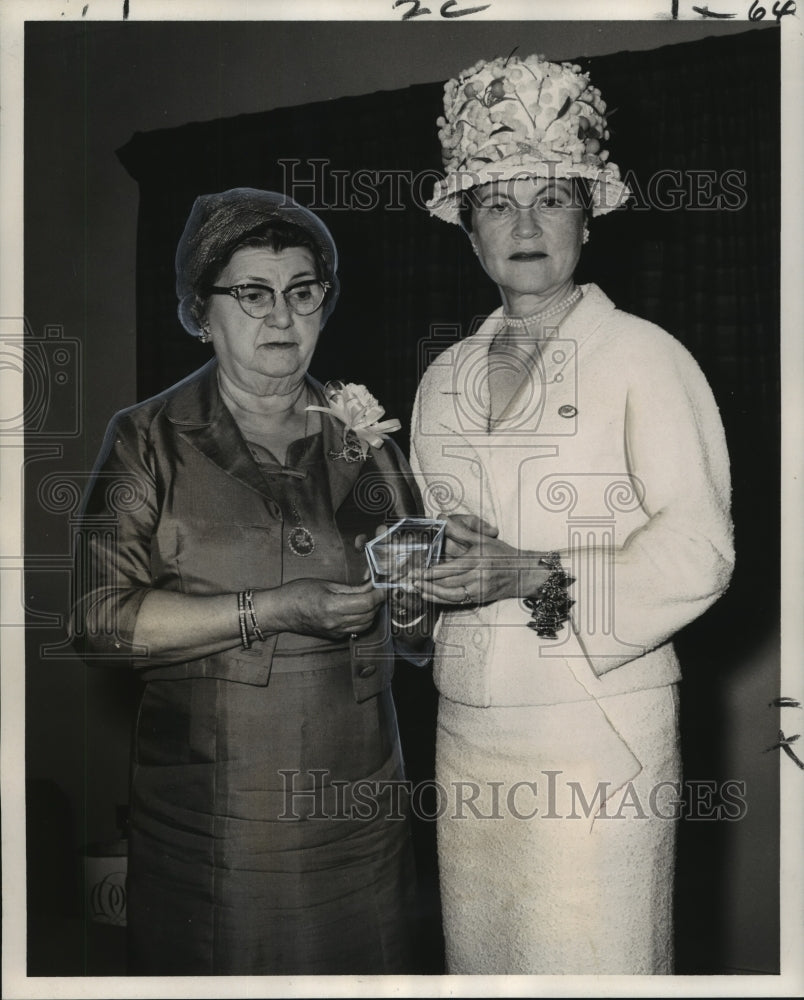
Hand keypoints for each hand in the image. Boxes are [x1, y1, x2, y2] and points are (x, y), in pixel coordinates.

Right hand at [271, 578, 384, 638]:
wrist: (280, 612)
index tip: (383, 584)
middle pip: (369, 614)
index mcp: (332, 606)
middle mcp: (335, 623)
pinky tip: (360, 608)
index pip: (366, 603)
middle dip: (377, 600)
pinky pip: (356, 628)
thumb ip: (351, 588)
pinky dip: (364, 618)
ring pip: (366, 624)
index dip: (379, 593)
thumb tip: (370, 586)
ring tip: (370, 597)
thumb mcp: (326, 584)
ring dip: (372, 611)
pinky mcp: (335, 636)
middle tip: (378, 587)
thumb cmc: (298, 593)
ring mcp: (335, 632)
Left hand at [413, 515, 548, 606]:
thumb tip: (441, 518)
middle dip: (427, 582)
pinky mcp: (479, 598)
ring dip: (431, 592)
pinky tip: (428, 595)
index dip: (432, 571)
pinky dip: (441, 599)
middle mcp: (478, 576)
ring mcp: (479, 589)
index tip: (417, 571)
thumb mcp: (482, 539)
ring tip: (416, 588)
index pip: (451, 568)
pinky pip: (457, 601)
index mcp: (478, 559)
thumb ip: (460, 530)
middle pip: (448, 582)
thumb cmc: (502, 554)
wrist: (523, 574)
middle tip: (410, 579)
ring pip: (451, 594)